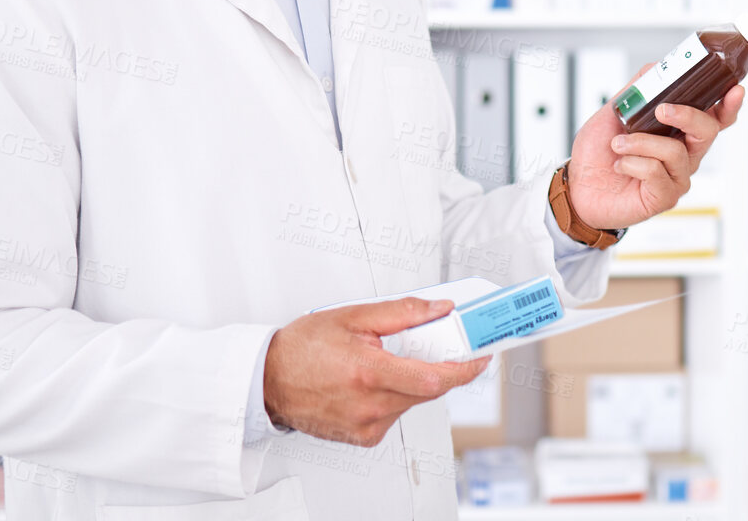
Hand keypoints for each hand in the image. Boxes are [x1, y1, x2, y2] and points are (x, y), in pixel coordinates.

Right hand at [263, 297, 489, 446]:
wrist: (267, 381)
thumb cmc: (302, 348)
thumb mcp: (352, 317)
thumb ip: (402, 313)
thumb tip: (438, 309)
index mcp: (368, 373)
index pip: (434, 378)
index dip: (464, 369)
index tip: (480, 357)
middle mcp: (369, 405)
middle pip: (429, 390)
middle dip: (438, 367)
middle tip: (435, 346)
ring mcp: (367, 426)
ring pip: (413, 402)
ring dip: (412, 381)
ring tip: (384, 362)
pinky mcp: (364, 438)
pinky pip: (395, 414)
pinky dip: (394, 396)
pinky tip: (371, 383)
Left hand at [564, 72, 745, 230]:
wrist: (576, 186)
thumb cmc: (598, 152)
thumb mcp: (614, 111)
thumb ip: (638, 90)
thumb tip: (658, 66)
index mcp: (678, 132)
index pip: (714, 118)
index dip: (729, 104)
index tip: (735, 89)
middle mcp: (684, 154)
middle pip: (708, 131)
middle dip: (687, 115)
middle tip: (662, 110)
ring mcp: (676, 177)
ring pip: (676, 152)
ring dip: (642, 143)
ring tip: (618, 144)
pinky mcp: (664, 197)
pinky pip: (657, 173)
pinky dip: (633, 163)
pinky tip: (620, 164)